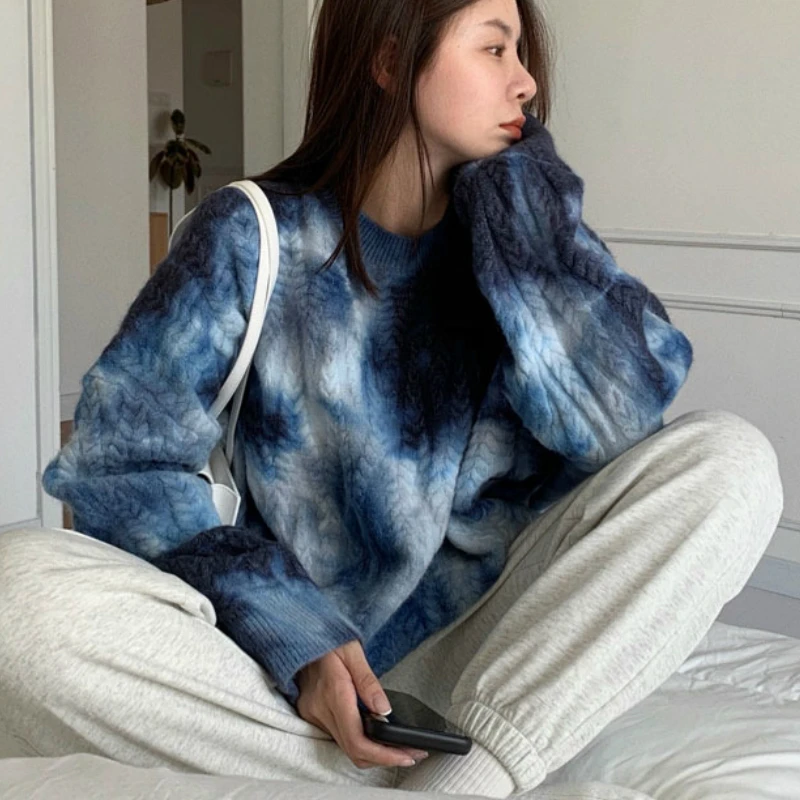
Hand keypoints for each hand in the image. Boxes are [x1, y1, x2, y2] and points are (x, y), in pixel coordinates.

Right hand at [296, 639, 428, 769]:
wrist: (300, 636)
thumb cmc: (328, 639)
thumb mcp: (353, 651)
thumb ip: (369, 682)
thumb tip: (385, 710)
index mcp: (333, 692)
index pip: (357, 740)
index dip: (383, 755)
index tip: (406, 755)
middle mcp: (320, 709)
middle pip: (354, 751)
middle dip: (384, 758)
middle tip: (411, 753)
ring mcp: (313, 715)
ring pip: (346, 749)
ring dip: (373, 754)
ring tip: (399, 747)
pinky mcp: (312, 715)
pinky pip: (338, 738)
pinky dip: (359, 743)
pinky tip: (376, 737)